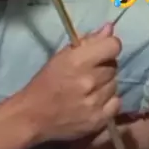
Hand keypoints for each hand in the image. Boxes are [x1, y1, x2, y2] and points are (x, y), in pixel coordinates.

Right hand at [19, 24, 121, 142]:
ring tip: (90, 88)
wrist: (32, 116)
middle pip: (114, 66)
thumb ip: (88, 41)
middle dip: (104, 66)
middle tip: (90, 72)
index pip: (113, 46)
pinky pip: (116, 103)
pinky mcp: (98, 120)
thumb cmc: (45, 82)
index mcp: (78, 61)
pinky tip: (95, 101)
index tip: (101, 51)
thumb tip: (110, 28)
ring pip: (115, 84)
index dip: (109, 46)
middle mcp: (90, 81)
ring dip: (105, 84)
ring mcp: (95, 102)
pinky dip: (108, 101)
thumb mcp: (62, 56)